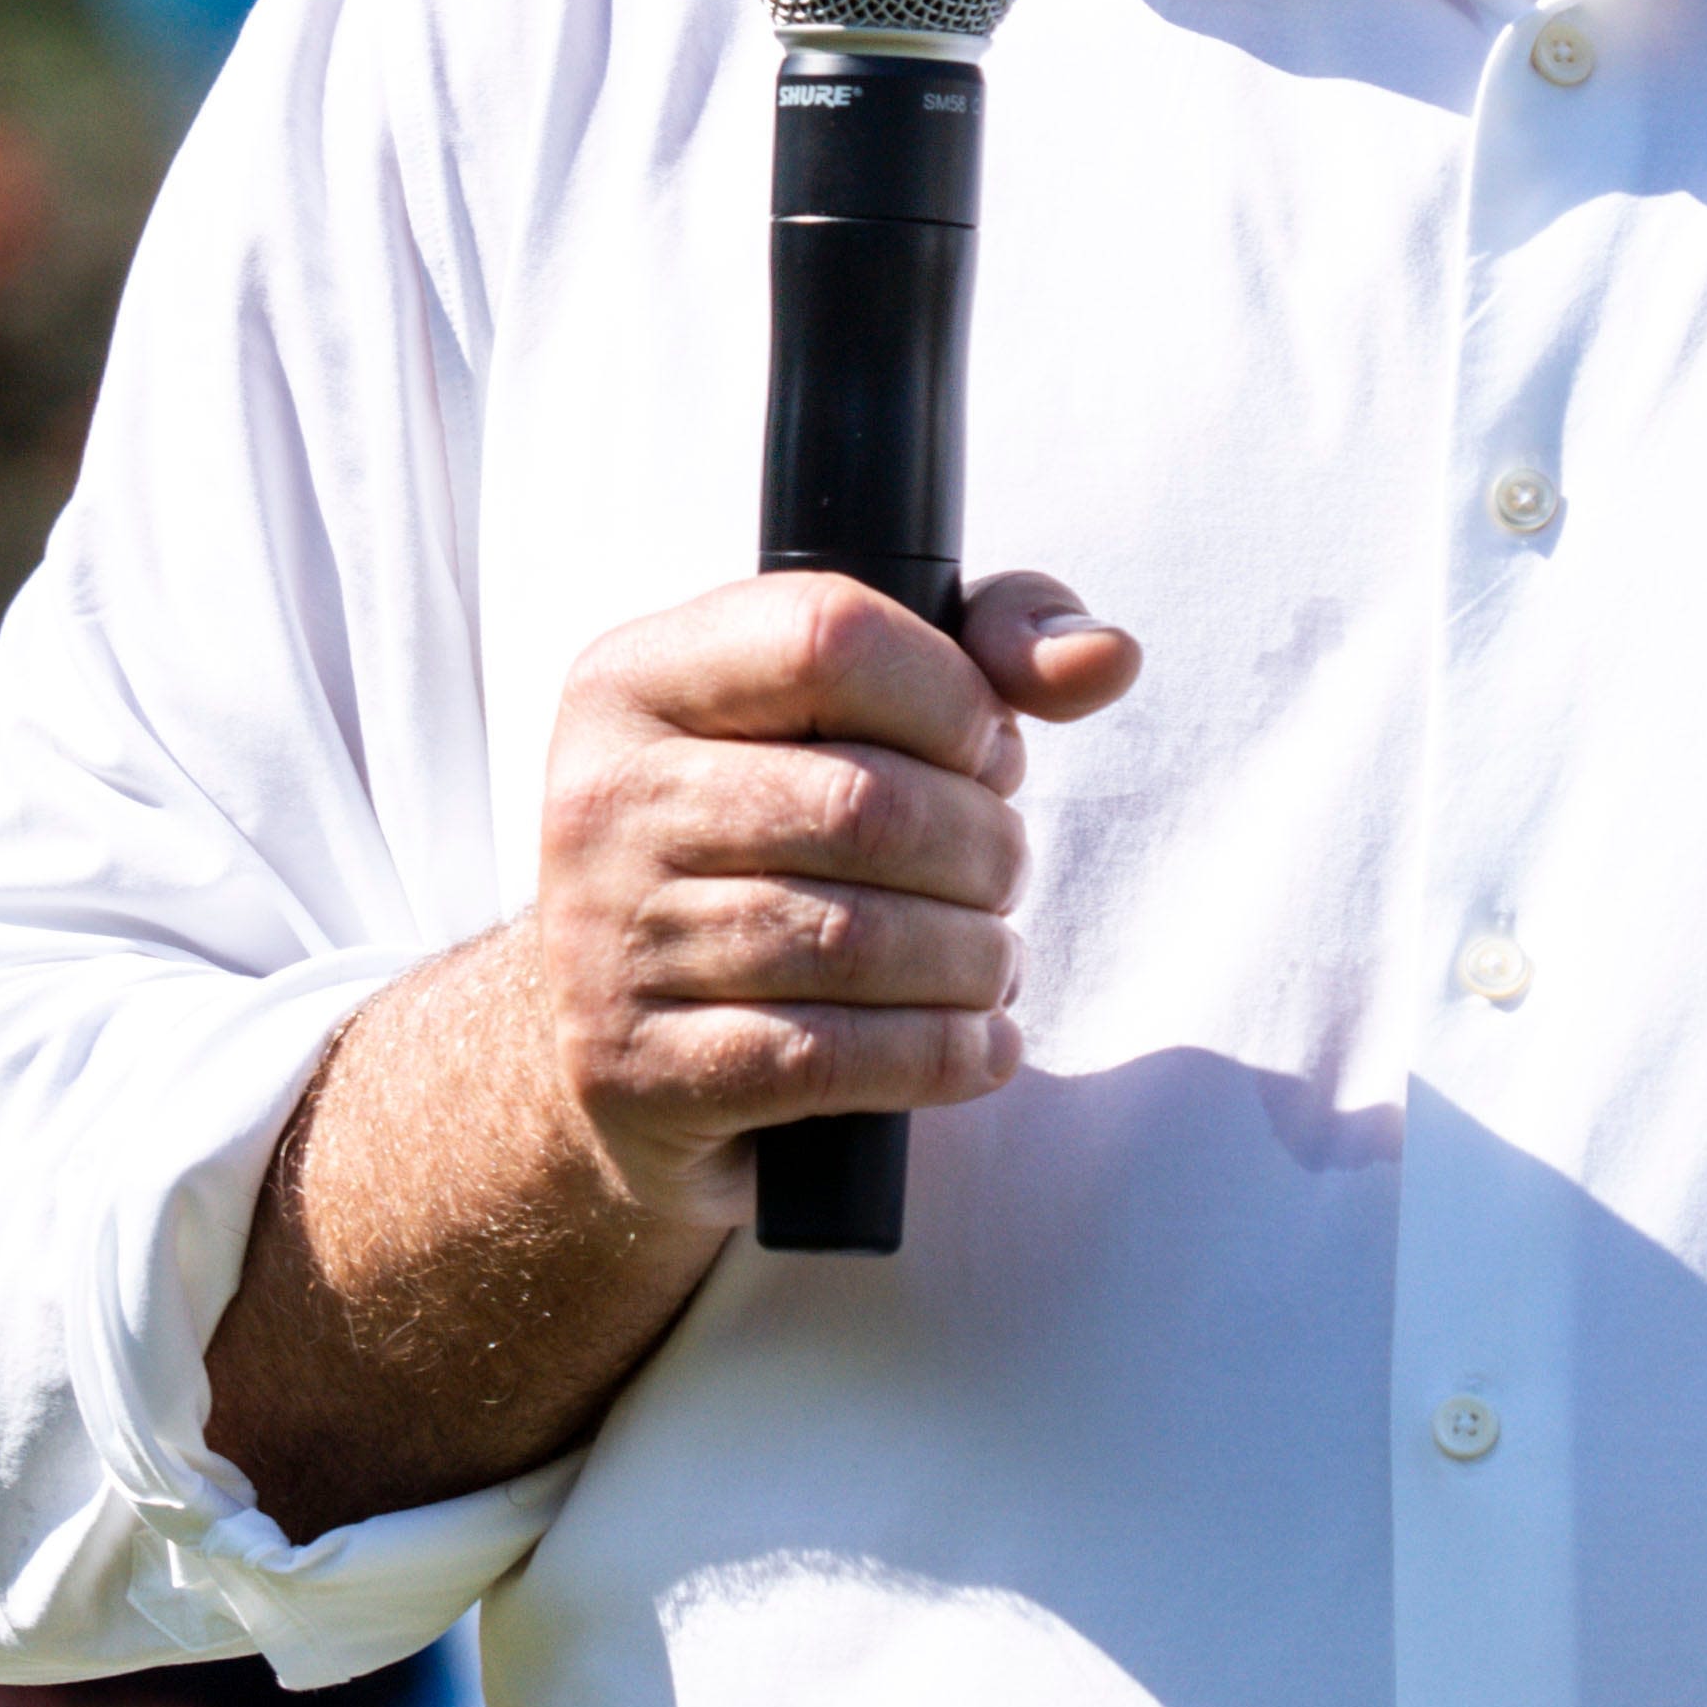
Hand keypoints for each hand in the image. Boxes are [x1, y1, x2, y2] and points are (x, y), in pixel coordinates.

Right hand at [523, 567, 1138, 1227]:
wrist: (623, 1047)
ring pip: (858, 940)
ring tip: (990, 960)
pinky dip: (940, 1054)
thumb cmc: (764, 849)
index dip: (952, 698)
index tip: (987, 754)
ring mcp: (605, 938)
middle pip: (865, 804)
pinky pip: (832, 1057)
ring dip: (972, 959)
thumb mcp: (845, 719)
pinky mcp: (639, 1070)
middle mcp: (600, 797)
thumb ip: (986, 651)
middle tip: (999, 874)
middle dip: (983, 848)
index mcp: (638, 678)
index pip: (827, 637)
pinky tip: (977, 1046)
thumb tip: (1106, 656)